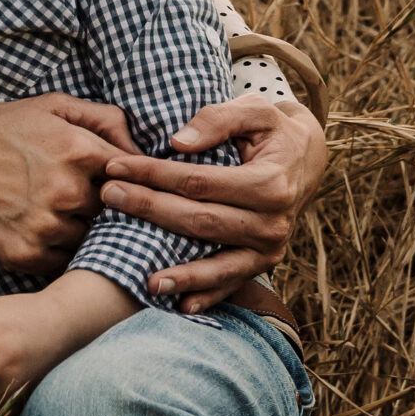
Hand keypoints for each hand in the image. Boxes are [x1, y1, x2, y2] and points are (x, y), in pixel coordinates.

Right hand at [0, 95, 137, 276]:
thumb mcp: (53, 106)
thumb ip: (104, 119)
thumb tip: (140, 149)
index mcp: (79, 150)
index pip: (128, 175)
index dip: (123, 179)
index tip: (115, 182)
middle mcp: (68, 191)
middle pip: (111, 212)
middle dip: (103, 207)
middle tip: (85, 201)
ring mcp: (47, 226)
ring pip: (89, 239)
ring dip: (82, 231)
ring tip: (62, 217)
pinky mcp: (26, 255)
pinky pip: (64, 262)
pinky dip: (60, 252)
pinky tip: (46, 234)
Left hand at [98, 94, 326, 313]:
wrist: (306, 158)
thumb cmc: (272, 130)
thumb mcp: (254, 109)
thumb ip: (217, 119)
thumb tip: (178, 143)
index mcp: (269, 183)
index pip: (198, 181)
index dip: (154, 174)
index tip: (116, 165)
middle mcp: (273, 222)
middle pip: (199, 221)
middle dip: (149, 210)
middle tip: (108, 197)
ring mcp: (270, 248)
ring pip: (217, 263)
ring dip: (180, 274)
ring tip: (145, 280)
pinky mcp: (265, 263)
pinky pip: (233, 283)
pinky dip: (207, 296)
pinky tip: (181, 306)